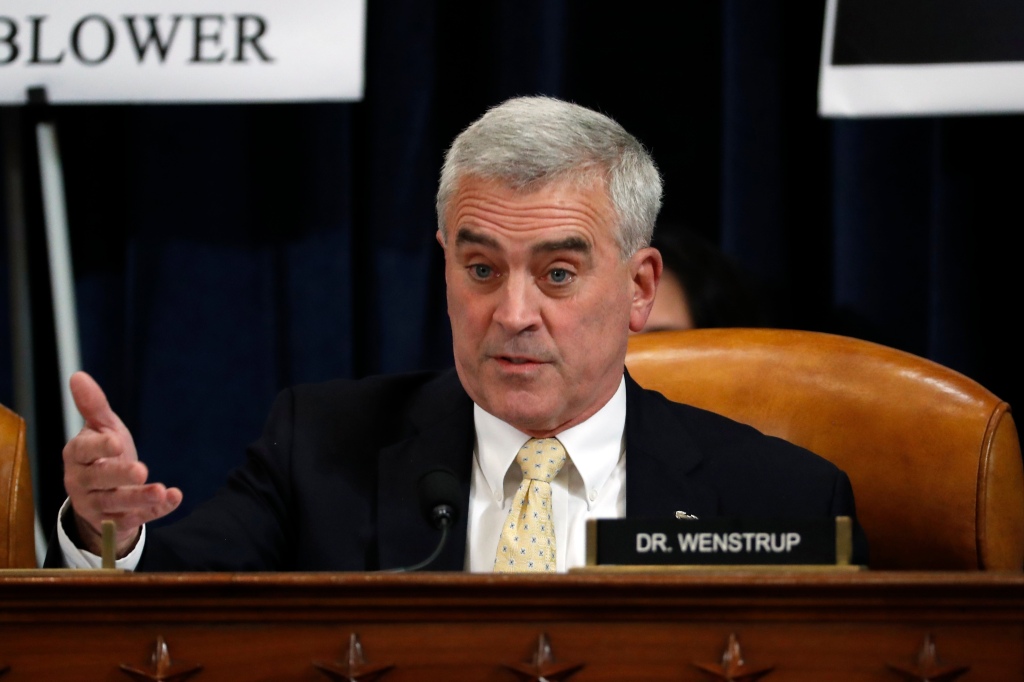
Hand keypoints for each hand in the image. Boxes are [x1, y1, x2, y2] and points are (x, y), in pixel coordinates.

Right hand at [62, 371, 182, 556]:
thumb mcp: (101, 429)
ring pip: (116, 504)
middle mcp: (81, 482)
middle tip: (141, 470)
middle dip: (119, 475)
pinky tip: (174, 497)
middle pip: (99, 480)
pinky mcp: (115, 523)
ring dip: (139, 499)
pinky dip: (155, 511)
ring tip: (160, 490)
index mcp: (76, 456)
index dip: (99, 447)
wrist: (101, 495)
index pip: (83, 451)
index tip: (117, 441)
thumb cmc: (103, 454)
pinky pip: (135, 519)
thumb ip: (93, 406)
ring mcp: (97, 506)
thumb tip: (78, 375)